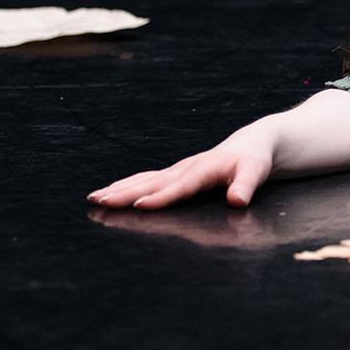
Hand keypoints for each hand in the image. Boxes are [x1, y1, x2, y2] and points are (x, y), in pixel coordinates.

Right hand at [87, 129, 275, 209]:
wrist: (252, 143)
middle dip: (125, 193)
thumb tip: (237, 202)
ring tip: (94, 198)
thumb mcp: (255, 173)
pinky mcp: (174, 172)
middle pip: (152, 182)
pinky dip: (126, 184)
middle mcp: (186, 168)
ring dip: (119, 189)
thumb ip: (245, 187)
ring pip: (143, 179)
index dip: (161, 197)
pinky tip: (109, 191)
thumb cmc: (253, 162)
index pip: (181, 186)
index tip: (139, 205)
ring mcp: (177, 169)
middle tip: (100, 202)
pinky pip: (145, 178)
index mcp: (205, 169)